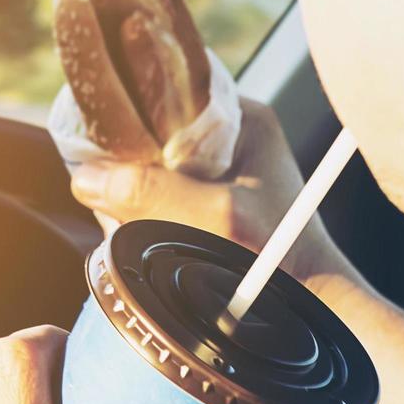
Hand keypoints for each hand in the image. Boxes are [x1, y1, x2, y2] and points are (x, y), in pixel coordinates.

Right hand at [70, 99, 358, 293]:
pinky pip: (156, 200)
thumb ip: (153, 193)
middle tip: (118, 200)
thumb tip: (85, 178)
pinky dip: (144, 220)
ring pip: (149, 172)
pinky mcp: (207, 206)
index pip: (166, 96)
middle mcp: (228, 139)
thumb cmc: (283, 260)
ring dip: (134, 200)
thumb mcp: (217, 220)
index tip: (100, 146)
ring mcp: (218, 173)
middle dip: (127, 168)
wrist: (318, 307)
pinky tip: (148, 240)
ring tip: (137, 227)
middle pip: (150, 136)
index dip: (128, 118)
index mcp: (241, 120)